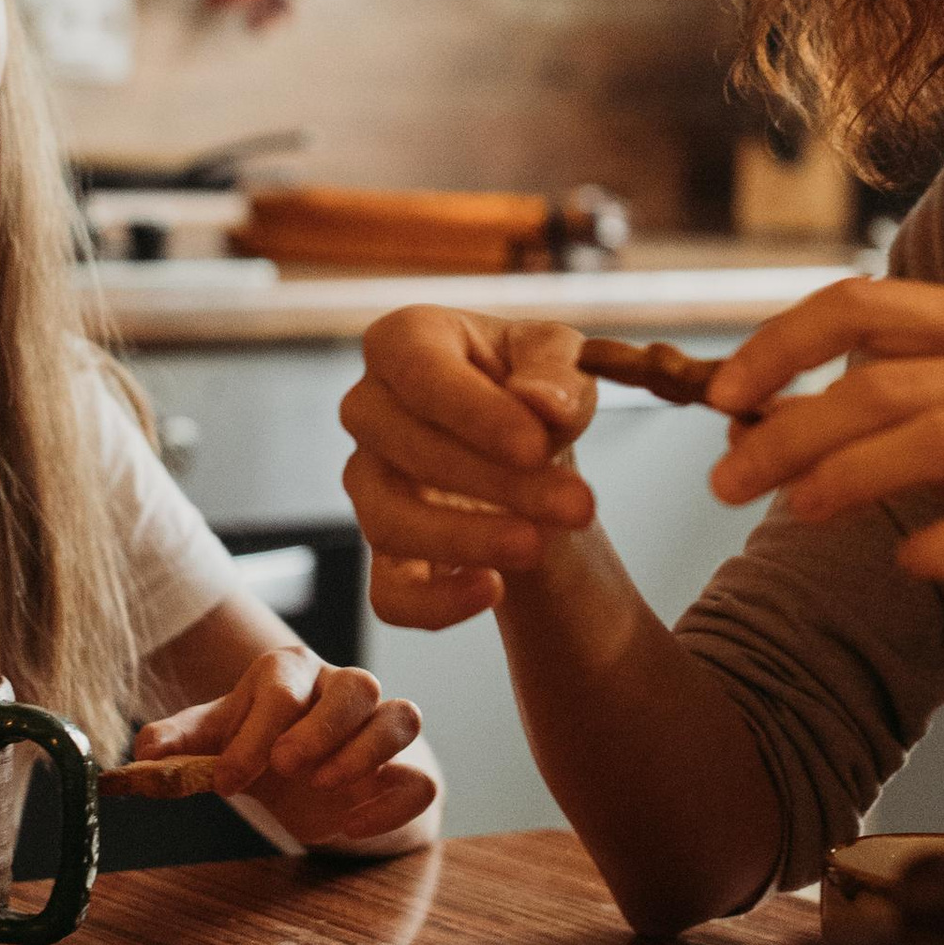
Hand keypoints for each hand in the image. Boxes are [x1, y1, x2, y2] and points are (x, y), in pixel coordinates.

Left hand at [133, 646, 441, 846]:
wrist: (311, 775)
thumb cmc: (259, 745)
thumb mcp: (214, 742)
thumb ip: (177, 745)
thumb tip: (140, 752)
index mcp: (290, 673)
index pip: (282, 688)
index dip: (255, 734)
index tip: (225, 782)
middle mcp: (343, 689)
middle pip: (356, 686)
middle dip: (321, 728)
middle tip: (286, 768)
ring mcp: (381, 727)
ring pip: (401, 716)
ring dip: (365, 752)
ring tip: (324, 788)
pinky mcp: (408, 771)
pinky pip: (420, 778)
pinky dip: (394, 803)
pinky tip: (352, 827)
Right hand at [339, 308, 598, 629]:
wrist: (529, 448)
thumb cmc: (534, 387)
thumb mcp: (561, 358)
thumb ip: (556, 371)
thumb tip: (541, 404)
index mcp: (403, 341)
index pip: (417, 369)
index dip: (473, 413)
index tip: (535, 446)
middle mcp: (368, 407)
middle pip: (405, 447)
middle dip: (494, 482)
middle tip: (576, 505)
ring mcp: (367, 481)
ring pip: (387, 521)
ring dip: (466, 540)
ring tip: (538, 547)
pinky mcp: (382, 550)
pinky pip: (388, 592)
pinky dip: (434, 603)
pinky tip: (492, 589)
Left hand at [707, 278, 943, 623]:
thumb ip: (886, 395)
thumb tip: (756, 411)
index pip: (866, 305)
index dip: (780, 343)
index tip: (720, 392)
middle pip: (885, 384)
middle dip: (789, 431)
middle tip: (725, 483)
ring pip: (937, 442)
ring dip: (849, 476)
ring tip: (795, 511)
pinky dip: (943, 548)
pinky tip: (908, 561)